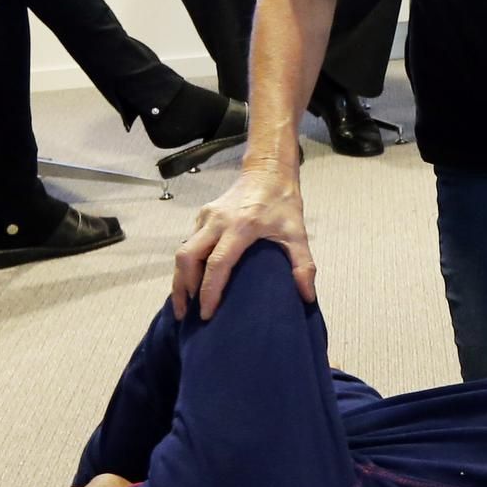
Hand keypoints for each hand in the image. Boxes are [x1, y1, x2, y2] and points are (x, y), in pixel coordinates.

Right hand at [173, 158, 314, 316]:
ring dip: (180, 279)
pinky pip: (187, 243)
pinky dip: (185, 266)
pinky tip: (190, 282)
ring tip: (183, 304)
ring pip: (183, 251)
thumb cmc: (283, 203)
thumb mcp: (297, 233)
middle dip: (184, 288)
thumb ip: (303, 264)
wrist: (268, 172)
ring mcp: (206, 217)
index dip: (209, 291)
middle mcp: (217, 221)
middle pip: (187, 257)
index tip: (207, 313)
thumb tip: (306, 296)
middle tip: (188, 314)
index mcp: (240, 226)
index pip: (217, 263)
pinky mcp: (202, 216)